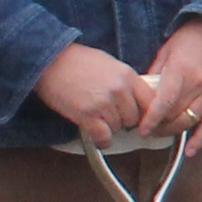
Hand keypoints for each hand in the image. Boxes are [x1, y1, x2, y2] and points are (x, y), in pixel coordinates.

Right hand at [32, 41, 154, 146]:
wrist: (49, 60)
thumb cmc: (77, 60)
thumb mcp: (110, 64)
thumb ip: (125, 81)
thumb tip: (136, 98)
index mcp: (128, 75)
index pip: (151, 101)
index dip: (146, 113)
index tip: (141, 118)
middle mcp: (120, 90)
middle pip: (134, 118)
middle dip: (124, 120)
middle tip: (112, 117)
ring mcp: (104, 103)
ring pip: (118, 127)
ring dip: (110, 127)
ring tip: (98, 118)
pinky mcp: (86, 115)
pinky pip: (103, 136)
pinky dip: (103, 141)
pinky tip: (100, 138)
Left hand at [142, 18, 201, 152]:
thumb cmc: (190, 38)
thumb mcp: (166, 50)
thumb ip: (155, 72)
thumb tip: (141, 92)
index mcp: (180, 71)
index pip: (163, 103)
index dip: (150, 120)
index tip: (141, 129)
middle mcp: (198, 83)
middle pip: (175, 115)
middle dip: (159, 127)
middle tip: (148, 131)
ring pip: (191, 121)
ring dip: (174, 132)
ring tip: (162, 134)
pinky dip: (201, 139)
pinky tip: (191, 151)